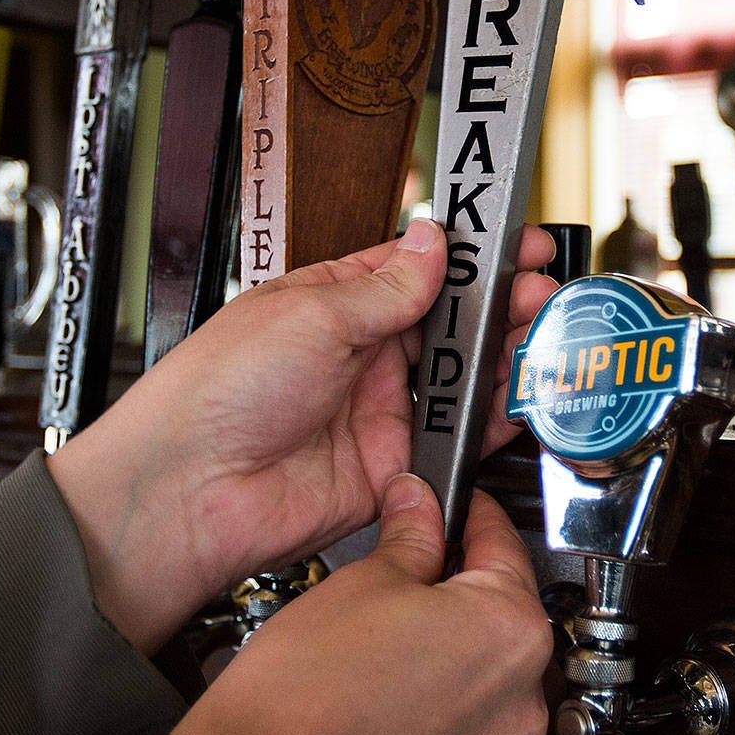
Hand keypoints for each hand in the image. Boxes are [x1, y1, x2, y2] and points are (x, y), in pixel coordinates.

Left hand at [48, 219, 554, 652]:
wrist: (191, 492)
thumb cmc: (216, 395)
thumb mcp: (311, 316)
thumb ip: (387, 288)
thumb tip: (432, 242)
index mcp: (332, 304)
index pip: (417, 268)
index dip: (471, 256)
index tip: (515, 243)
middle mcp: (360, 356)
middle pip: (450, 324)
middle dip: (502, 307)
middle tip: (543, 293)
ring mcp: (378, 412)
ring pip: (461, 380)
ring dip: (504, 359)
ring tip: (541, 339)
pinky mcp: (392, 468)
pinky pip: (457, 442)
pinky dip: (493, 424)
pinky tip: (516, 400)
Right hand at [123, 475, 556, 734]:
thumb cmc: (297, 701)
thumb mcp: (360, 584)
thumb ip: (410, 536)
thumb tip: (420, 505)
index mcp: (507, 627)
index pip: (502, 548)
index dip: (471, 520)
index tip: (456, 514)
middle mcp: (524, 700)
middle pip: (511, 624)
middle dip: (471, 598)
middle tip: (421, 585)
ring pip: (511, 697)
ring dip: (480, 673)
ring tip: (415, 663)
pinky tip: (458, 731)